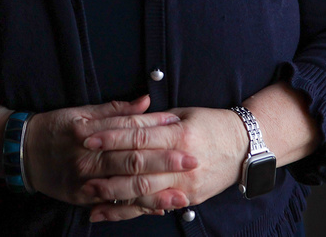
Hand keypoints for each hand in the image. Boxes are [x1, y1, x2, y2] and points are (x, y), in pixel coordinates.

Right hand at [25, 94, 197, 207]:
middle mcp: (88, 159)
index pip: (129, 132)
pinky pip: (114, 204)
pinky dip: (136, 207)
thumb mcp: (81, 112)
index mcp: (90, 133)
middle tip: (191, 160)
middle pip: (132, 162)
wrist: (22, 152)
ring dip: (156, 192)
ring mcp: (85, 182)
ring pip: (126, 188)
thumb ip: (116, 110)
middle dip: (164, 163)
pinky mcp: (83, 198)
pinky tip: (157, 208)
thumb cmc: (55, 128)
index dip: (156, 131)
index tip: (180, 129)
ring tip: (182, 194)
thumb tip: (146, 101)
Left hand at [84, 106, 248, 222]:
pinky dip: (129, 211)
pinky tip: (108, 212)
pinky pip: (153, 207)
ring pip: (143, 192)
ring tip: (89, 193)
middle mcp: (182, 161)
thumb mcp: (183, 114)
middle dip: (106, 168)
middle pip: (137, 167)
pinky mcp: (187, 200)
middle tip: (79, 168)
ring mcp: (185, 184)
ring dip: (114, 194)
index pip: (138, 136)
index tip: (88, 137)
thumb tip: (124, 118)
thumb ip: (153, 120)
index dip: (111, 137)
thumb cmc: (212, 124)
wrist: (245, 147)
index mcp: (180, 134)